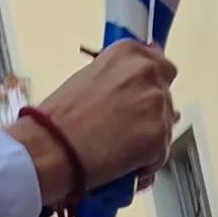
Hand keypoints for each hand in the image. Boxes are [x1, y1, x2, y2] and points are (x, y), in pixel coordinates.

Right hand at [10, 41, 177, 206]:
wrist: (51, 147)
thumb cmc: (57, 120)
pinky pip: (161, 154)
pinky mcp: (159, 135)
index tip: (140, 99)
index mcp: (128, 53)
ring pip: (166, 127)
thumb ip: (118, 79)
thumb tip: (134, 91)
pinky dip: (145, 163)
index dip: (149, 86)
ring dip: (148, 140)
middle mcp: (146, 72)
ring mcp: (156, 103)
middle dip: (151, 112)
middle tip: (126, 128)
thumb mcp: (88, 80)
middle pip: (166, 95)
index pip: (158, 64)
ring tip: (117, 149)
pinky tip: (120, 163)